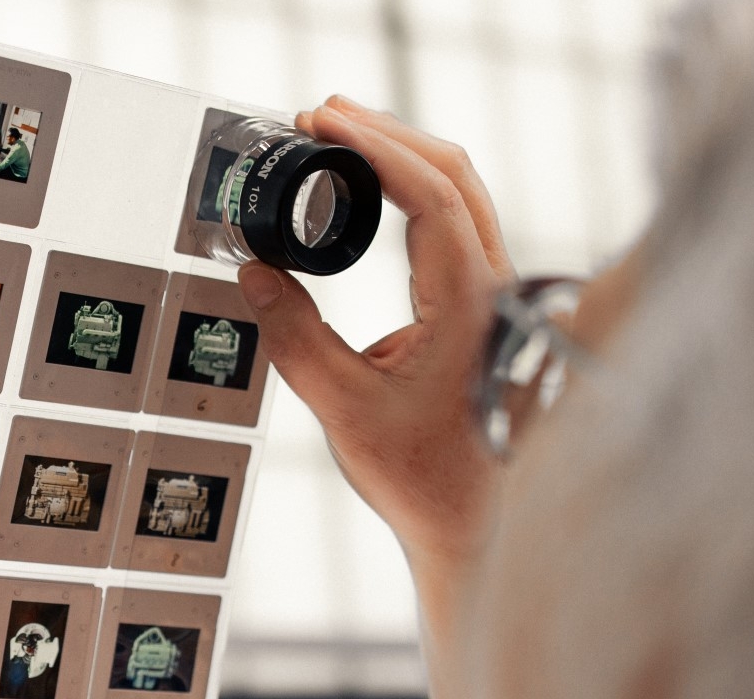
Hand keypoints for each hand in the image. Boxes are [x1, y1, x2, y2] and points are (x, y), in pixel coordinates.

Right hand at [240, 96, 515, 574]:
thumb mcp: (342, 409)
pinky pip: (458, 227)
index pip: (430, 193)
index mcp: (473, 304)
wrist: (480, 528)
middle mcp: (497, 290)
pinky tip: (377, 192)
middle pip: (454, 175)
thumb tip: (254, 274)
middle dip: (388, 134)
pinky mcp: (487, 312)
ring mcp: (498, 298)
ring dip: (405, 158)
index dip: (374, 147)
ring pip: (462, 197)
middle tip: (321, 115)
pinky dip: (416, 194)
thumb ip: (294, 336)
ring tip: (341, 139)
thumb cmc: (427, 481)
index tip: (322, 124)